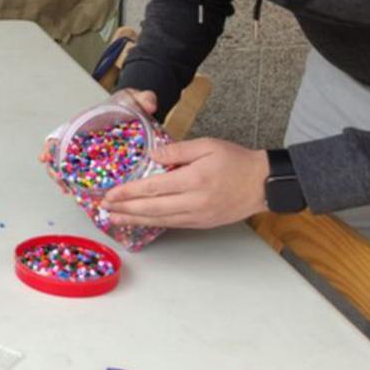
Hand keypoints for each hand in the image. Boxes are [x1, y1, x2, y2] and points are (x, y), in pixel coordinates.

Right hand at [38, 88, 158, 188]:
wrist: (140, 114)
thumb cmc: (130, 105)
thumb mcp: (134, 98)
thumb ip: (142, 98)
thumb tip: (149, 103)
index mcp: (85, 124)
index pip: (61, 135)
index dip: (51, 146)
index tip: (45, 157)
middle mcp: (84, 141)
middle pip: (61, 156)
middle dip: (56, 169)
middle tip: (59, 180)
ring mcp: (92, 154)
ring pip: (72, 168)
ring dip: (66, 179)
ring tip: (68, 190)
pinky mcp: (103, 165)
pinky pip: (88, 177)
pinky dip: (82, 186)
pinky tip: (81, 194)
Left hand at [100, 138, 268, 228]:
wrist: (264, 184)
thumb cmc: (237, 161)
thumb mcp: (207, 145)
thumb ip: (177, 150)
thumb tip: (152, 155)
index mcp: (194, 180)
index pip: (153, 188)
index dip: (128, 193)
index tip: (110, 194)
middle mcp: (194, 202)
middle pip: (152, 208)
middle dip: (125, 209)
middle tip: (104, 208)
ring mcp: (198, 216)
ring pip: (160, 220)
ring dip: (135, 220)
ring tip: (115, 218)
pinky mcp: (202, 223)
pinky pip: (173, 224)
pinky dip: (153, 223)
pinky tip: (141, 221)